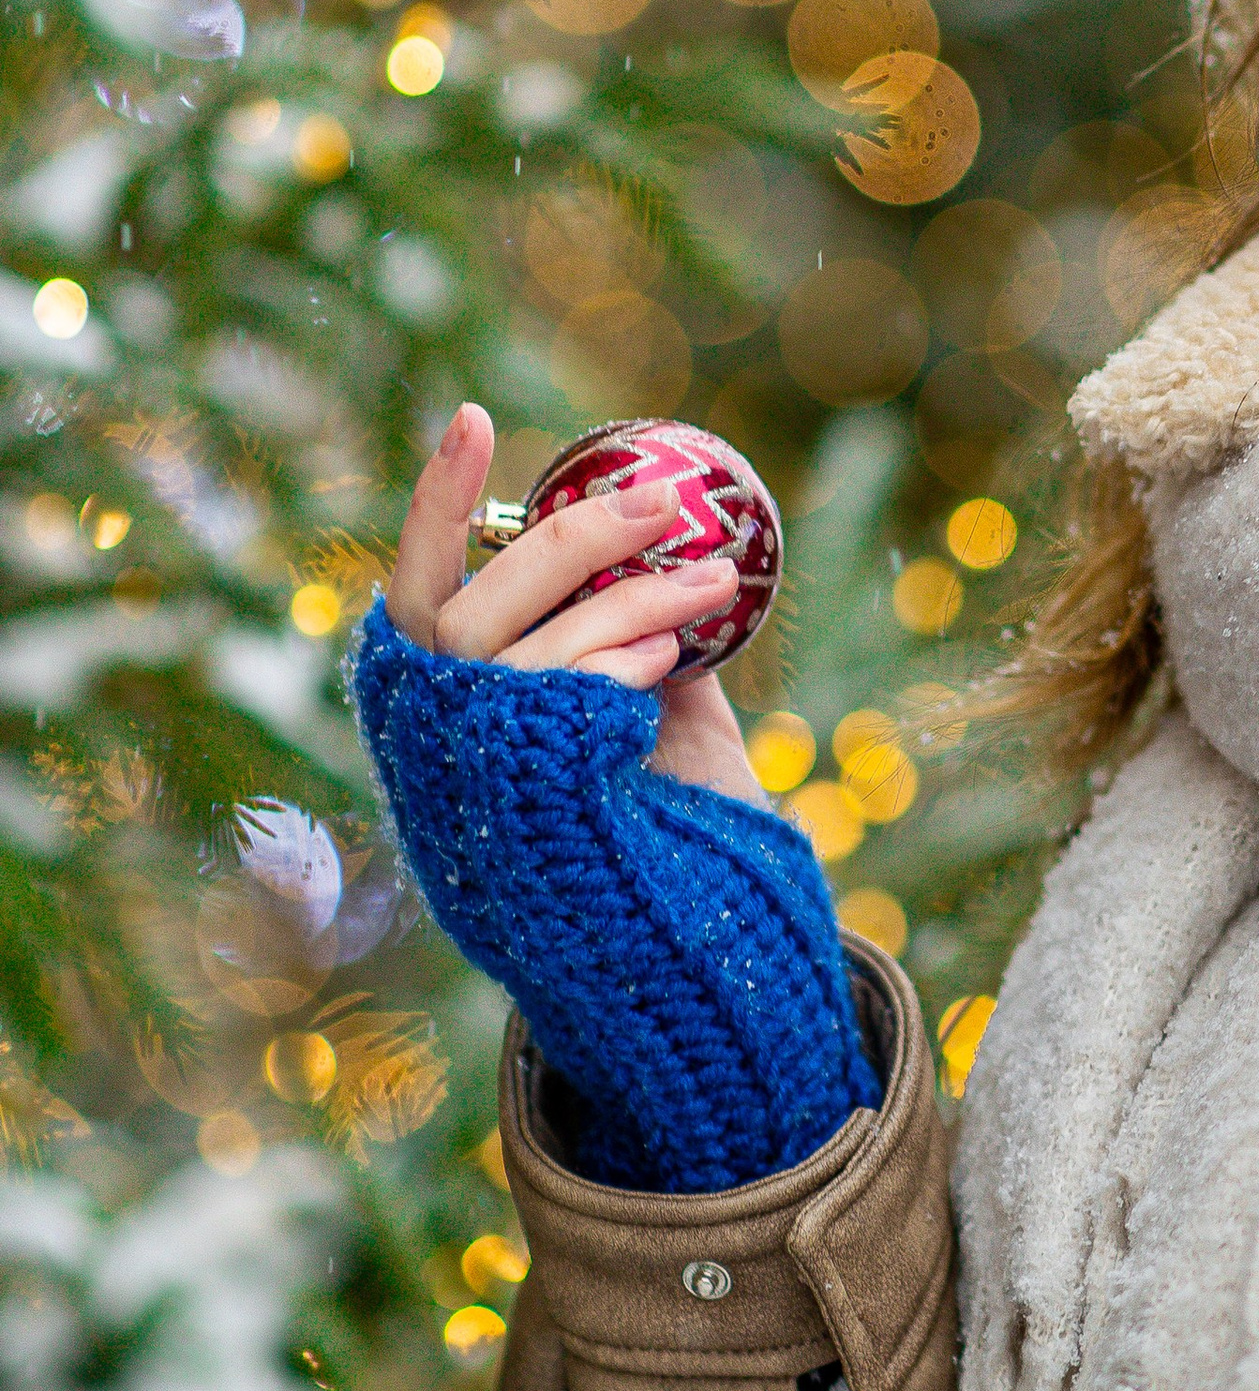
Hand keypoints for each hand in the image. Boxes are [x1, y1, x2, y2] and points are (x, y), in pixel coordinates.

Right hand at [386, 404, 767, 811]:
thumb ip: (642, 646)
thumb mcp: (663, 725)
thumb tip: (667, 557)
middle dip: (571, 542)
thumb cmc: (684, 846)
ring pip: (524, 653)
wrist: (706, 973)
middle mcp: (439, 756)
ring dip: (626, 600)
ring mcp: (471, 791)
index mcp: (453, 722)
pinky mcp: (521, 816)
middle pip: (472, 611)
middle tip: (663, 501)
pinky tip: (665, 661)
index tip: (472, 416)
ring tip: (708, 582)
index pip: (417, 592)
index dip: (437, 505)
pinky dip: (611, 664)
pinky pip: (554, 706)